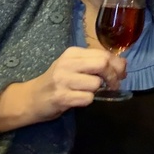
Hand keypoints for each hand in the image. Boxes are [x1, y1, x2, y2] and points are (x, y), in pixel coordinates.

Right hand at [0, 47, 125, 134]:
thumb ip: (94, 62)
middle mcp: (67, 63)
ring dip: (97, 91)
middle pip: (102, 64)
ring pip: (96, 83)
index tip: (121, 73)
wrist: (31, 98)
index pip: (103, 53)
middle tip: (114, 85)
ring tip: (87, 92)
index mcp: (72, 53)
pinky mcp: (61, 97)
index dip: (118, 64)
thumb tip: (123, 64)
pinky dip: (88, 101)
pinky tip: (78, 99)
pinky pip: (87, 98)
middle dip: (113, 76)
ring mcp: (63, 80)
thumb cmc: (57, 81)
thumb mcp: (73, 66)